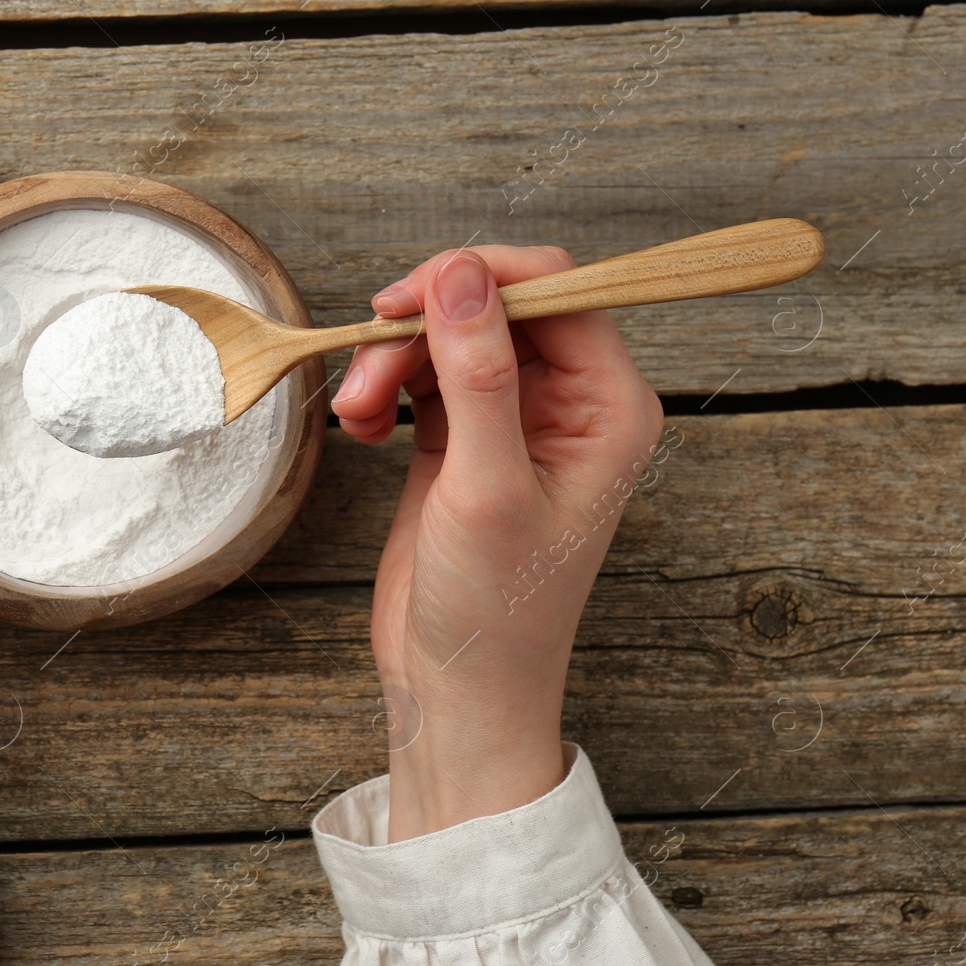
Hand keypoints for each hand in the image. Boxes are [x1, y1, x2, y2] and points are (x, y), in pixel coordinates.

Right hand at [331, 247, 665, 840]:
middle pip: (494, 305)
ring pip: (449, 337)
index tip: (409, 297)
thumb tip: (462, 276)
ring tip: (355, 413)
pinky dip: (384, 389)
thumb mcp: (486, 488)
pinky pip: (422, 377)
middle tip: (367, 362)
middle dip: (423, 326)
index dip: (480, 277)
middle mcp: (571, 403)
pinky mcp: (464, 441)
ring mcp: (515, 420)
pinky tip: (360, 428)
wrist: (456, 689)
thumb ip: (479, 376)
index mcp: (610, 407)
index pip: (557, 290)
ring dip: (391, 360)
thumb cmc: (494, 610)